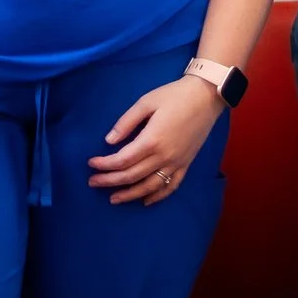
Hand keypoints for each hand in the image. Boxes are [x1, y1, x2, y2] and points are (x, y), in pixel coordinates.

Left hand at [88, 78, 222, 205]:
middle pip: (132, 176)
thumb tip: (109, 141)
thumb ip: (126, 122)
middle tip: (93, 182)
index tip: (90, 164)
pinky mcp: (186, 164)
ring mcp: (176, 163)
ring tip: (113, 198)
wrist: (206, 97)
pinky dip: (157, 196)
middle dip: (110, 181)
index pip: (122, 160)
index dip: (104, 164)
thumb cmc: (174, 96)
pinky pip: (171, 186)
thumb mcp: (146, 102)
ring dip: (130, 194)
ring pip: (149, 186)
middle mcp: (164, 156)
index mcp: (151, 140)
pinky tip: (145, 201)